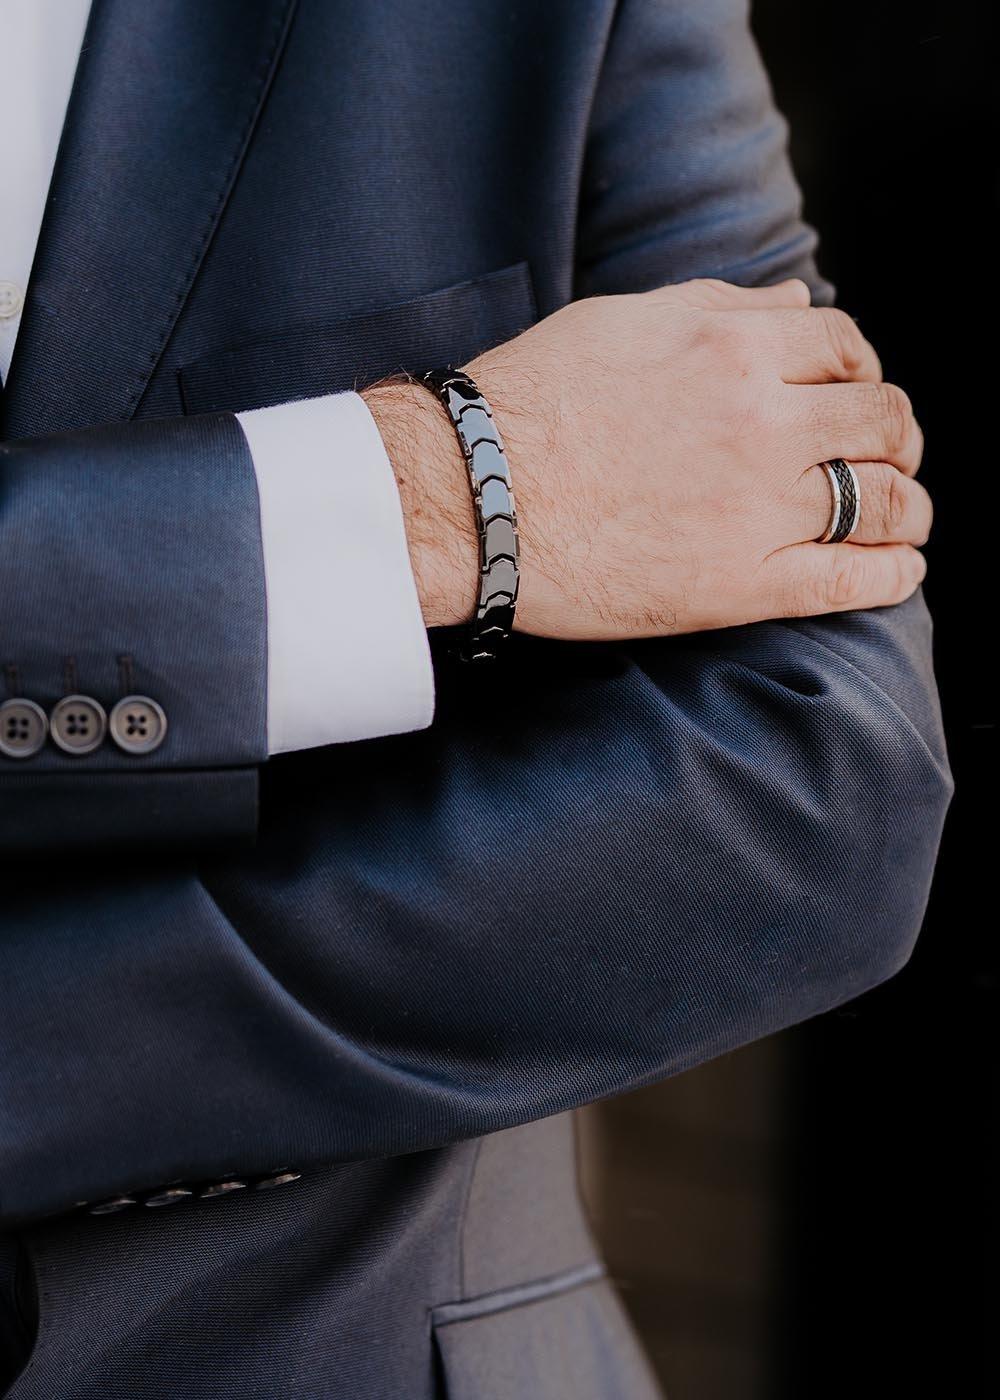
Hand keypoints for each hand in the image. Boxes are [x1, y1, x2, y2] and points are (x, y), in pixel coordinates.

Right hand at [365, 278, 929, 637]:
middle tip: (887, 457)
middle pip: (882, 420)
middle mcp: (760, 421)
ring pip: (885, 500)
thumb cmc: (529, 402)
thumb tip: (794, 300)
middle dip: (896, 435)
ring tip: (904, 518)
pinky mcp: (740, 585)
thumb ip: (719, 306)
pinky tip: (900, 572)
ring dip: (909, 504)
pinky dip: (893, 575)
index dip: (862, 371)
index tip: (853, 395)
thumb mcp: (621, 321)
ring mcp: (756, 506)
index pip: (845, 349)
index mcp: (733, 348)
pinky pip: (852, 581)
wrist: (468, 496)